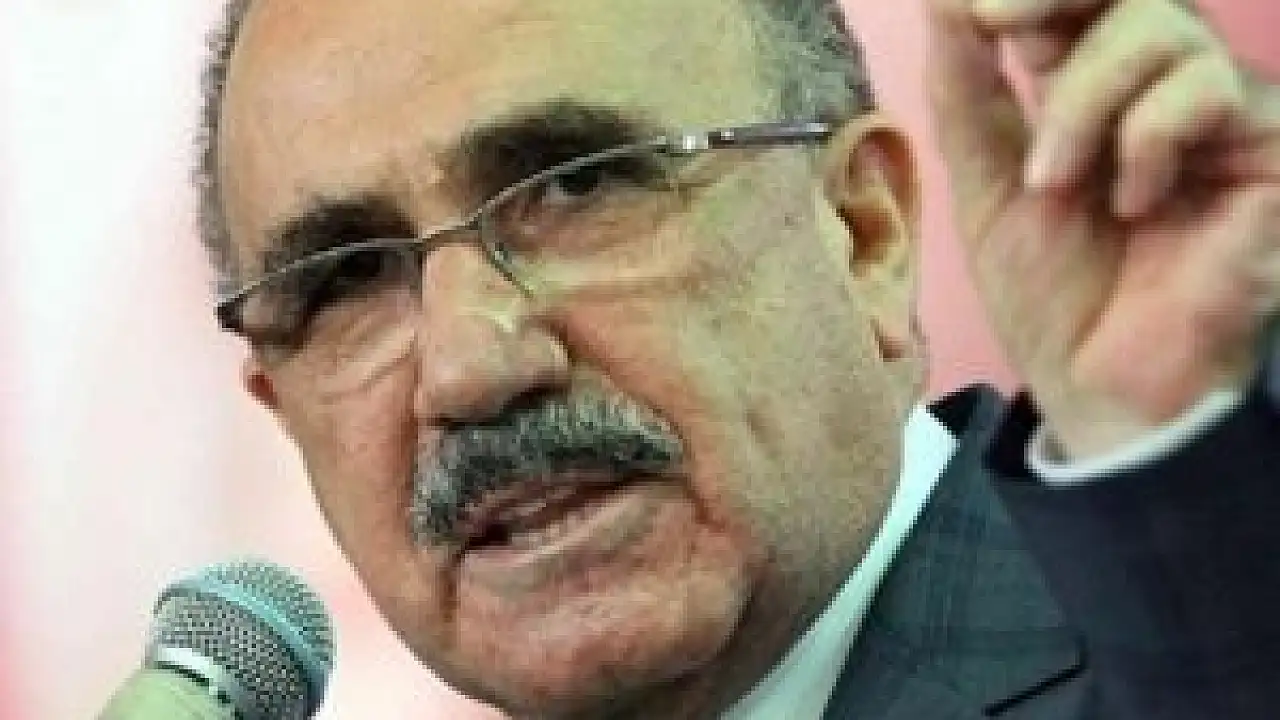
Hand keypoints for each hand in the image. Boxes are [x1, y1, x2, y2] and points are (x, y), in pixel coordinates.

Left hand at [924, 0, 1279, 456]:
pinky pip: (1206, 88)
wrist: (1101, 383)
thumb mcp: (985, 187)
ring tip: (1055, 181)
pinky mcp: (1269, 145)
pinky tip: (1137, 202)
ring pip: (1160, 28)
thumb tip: (944, 2)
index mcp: (1091, 87)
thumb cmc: (1049, 293)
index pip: (1080, 1)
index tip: (976, 11)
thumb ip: (968, 95)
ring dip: (1082, 101)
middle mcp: (1161, 85)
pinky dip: (1147, 138)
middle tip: (1000, 21)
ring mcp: (1220, 111)